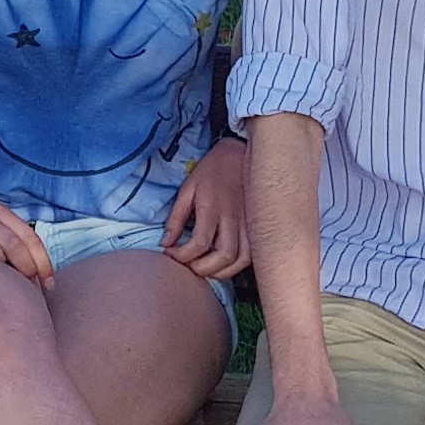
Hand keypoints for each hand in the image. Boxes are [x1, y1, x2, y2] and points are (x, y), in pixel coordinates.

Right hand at [0, 200, 53, 285]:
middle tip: (29, 288)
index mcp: (0, 212)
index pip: (29, 237)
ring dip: (1, 268)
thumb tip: (41, 279)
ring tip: (6, 286)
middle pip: (11, 242)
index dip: (43, 262)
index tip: (49, 285)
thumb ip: (15, 245)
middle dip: (25, 268)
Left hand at [162, 138, 250, 280]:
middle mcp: (234, 217)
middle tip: (189, 264)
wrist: (242, 153)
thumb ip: (176, 217)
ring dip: (222, 271)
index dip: (182, 256)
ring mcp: (250, 222)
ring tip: (206, 267)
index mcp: (213, 206)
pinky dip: (236, 265)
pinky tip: (223, 262)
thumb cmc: (213, 170)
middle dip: (203, 269)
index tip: (171, 253)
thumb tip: (166, 243)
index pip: (200, 243)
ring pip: (241, 260)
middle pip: (223, 257)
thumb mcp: (188, 188)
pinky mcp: (259, 225)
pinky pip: (251, 254)